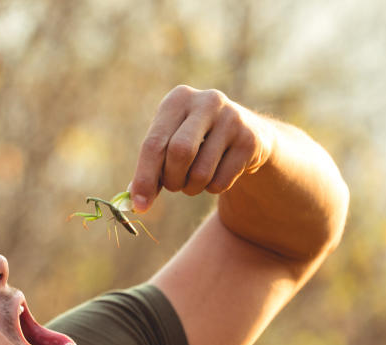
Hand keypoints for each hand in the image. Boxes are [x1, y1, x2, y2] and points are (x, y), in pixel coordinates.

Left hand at [129, 86, 275, 212]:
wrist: (246, 134)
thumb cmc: (195, 141)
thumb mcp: (169, 146)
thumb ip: (151, 170)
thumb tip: (135, 202)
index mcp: (178, 100)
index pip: (154, 143)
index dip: (144, 177)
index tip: (139, 205)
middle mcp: (207, 102)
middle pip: (179, 153)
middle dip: (172, 180)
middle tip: (173, 186)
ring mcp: (232, 118)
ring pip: (201, 172)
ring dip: (192, 188)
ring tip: (194, 179)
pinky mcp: (250, 140)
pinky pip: (221, 181)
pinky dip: (212, 188)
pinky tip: (217, 173)